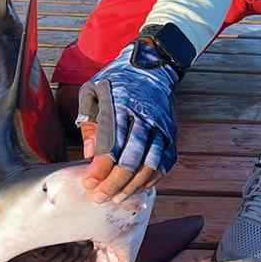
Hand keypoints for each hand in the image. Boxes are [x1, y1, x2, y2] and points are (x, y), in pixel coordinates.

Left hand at [76, 40, 178, 203]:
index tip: (88, 182)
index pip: (111, 144)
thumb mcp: (92, 91)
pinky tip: (138, 187)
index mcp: (121, 105)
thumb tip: (89, 155)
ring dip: (133, 185)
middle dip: (114, 183)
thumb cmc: (115, 80)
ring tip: (116, 197)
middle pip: (131, 158)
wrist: (151, 64)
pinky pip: (165, 161)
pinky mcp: (171, 132)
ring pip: (150, 164)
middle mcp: (144, 116)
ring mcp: (161, 125)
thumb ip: (88, 121)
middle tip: (99, 197)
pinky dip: (153, 178)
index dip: (100, 168)